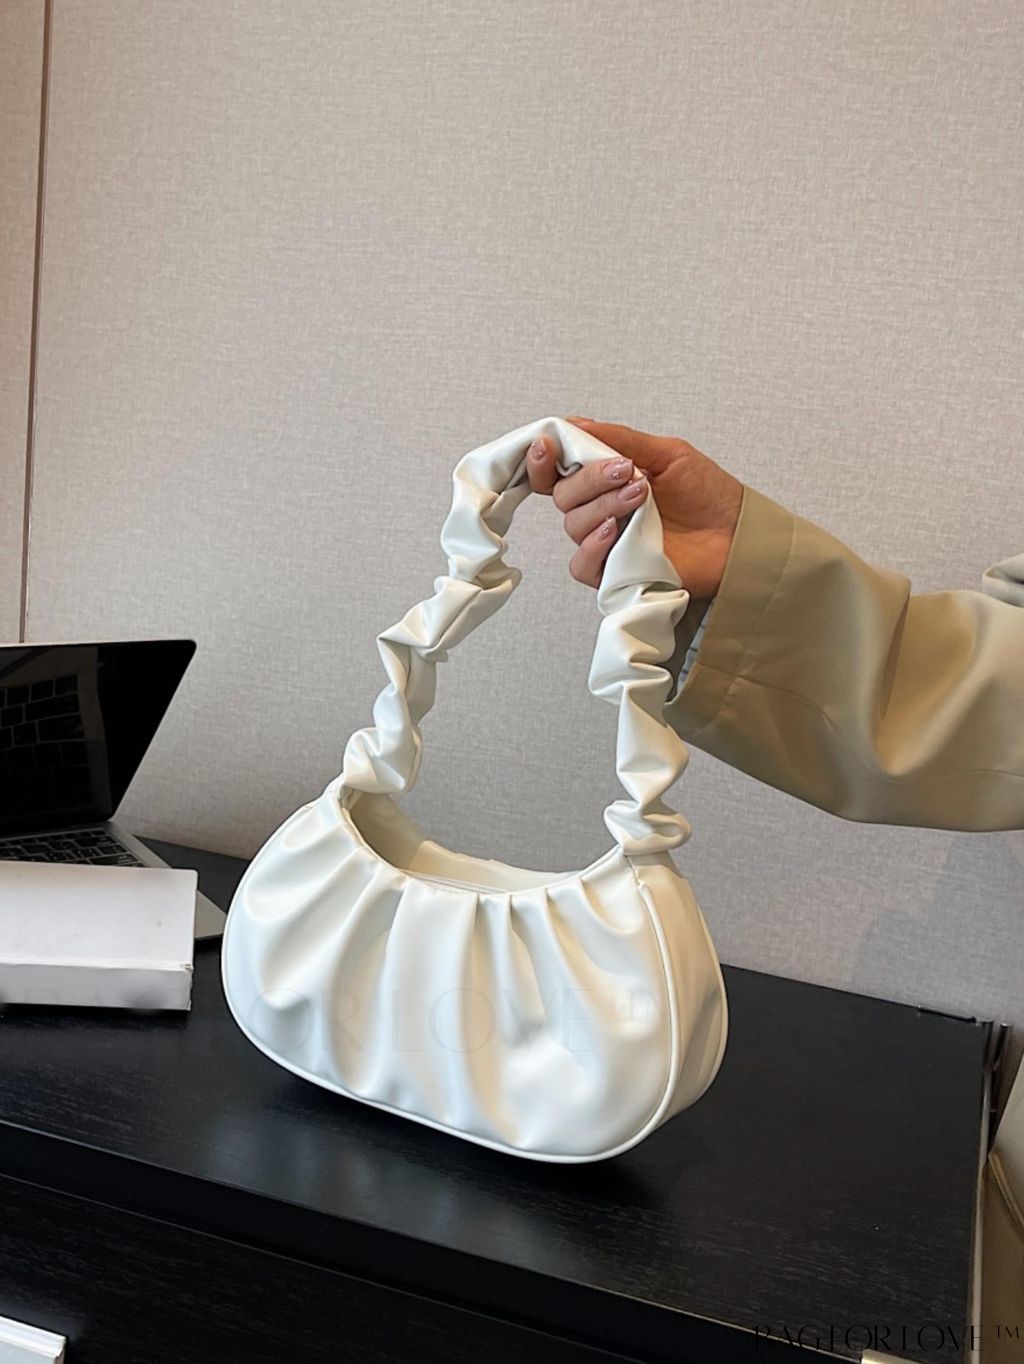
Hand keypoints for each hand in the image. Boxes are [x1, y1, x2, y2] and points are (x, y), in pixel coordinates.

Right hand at [526, 417, 743, 595]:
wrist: (737, 534)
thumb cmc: (707, 494)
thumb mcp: (667, 453)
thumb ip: (619, 438)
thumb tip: (574, 423)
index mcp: (604, 480)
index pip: (556, 472)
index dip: (543, 459)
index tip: (547, 446)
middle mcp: (599, 510)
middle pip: (563, 495)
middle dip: (590, 479)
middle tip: (626, 471)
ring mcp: (606, 542)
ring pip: (573, 525)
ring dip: (602, 506)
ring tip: (640, 497)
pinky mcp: (614, 573)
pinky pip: (581, 565)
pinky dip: (592, 546)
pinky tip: (614, 531)